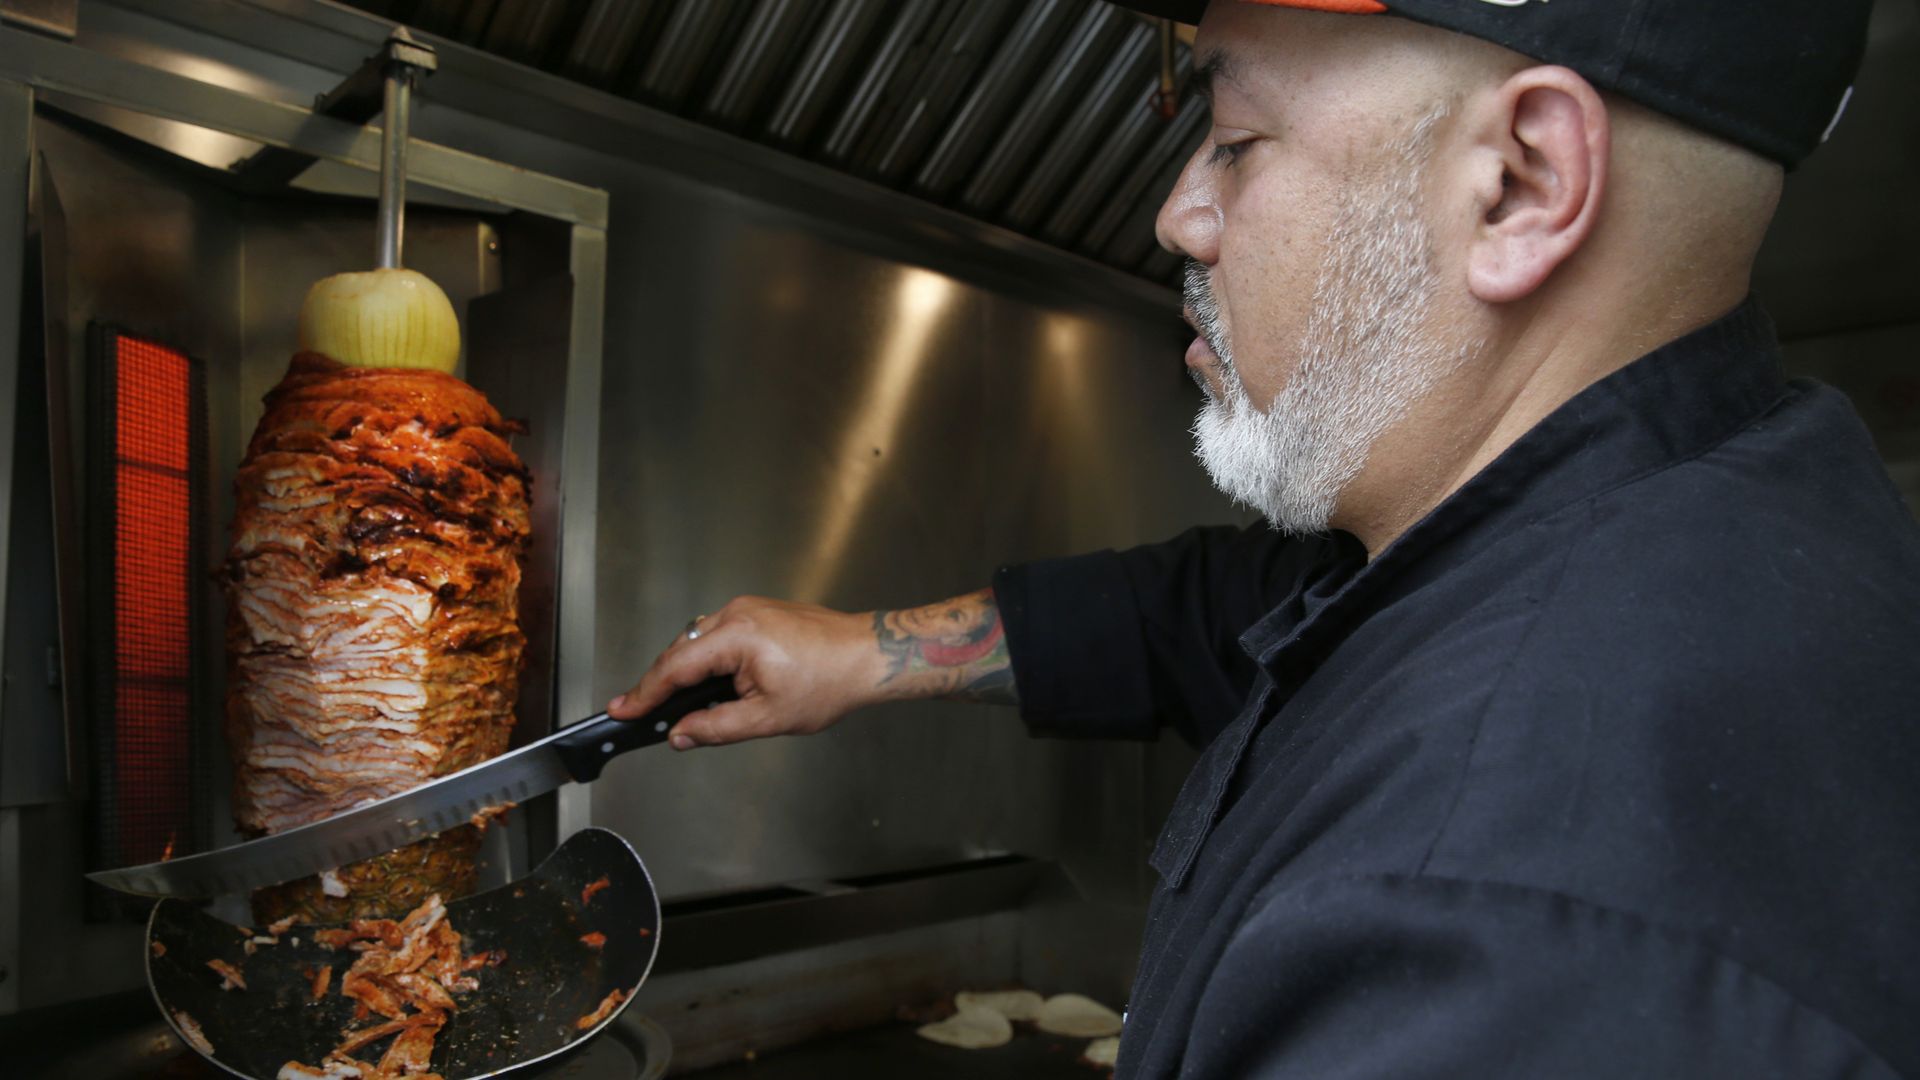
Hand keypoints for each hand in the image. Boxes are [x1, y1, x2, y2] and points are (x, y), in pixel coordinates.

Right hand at [607, 597, 882, 749]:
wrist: (867, 657)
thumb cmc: (829, 682)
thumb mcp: (767, 717)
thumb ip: (716, 728)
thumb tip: (680, 734)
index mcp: (737, 635)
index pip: (675, 667)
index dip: (645, 693)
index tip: (623, 709)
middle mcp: (737, 613)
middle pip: (681, 651)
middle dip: (660, 684)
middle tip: (640, 713)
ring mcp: (747, 609)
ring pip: (697, 643)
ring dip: (685, 672)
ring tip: (673, 706)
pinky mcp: (757, 612)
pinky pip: (717, 636)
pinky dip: (706, 660)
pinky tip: (707, 685)